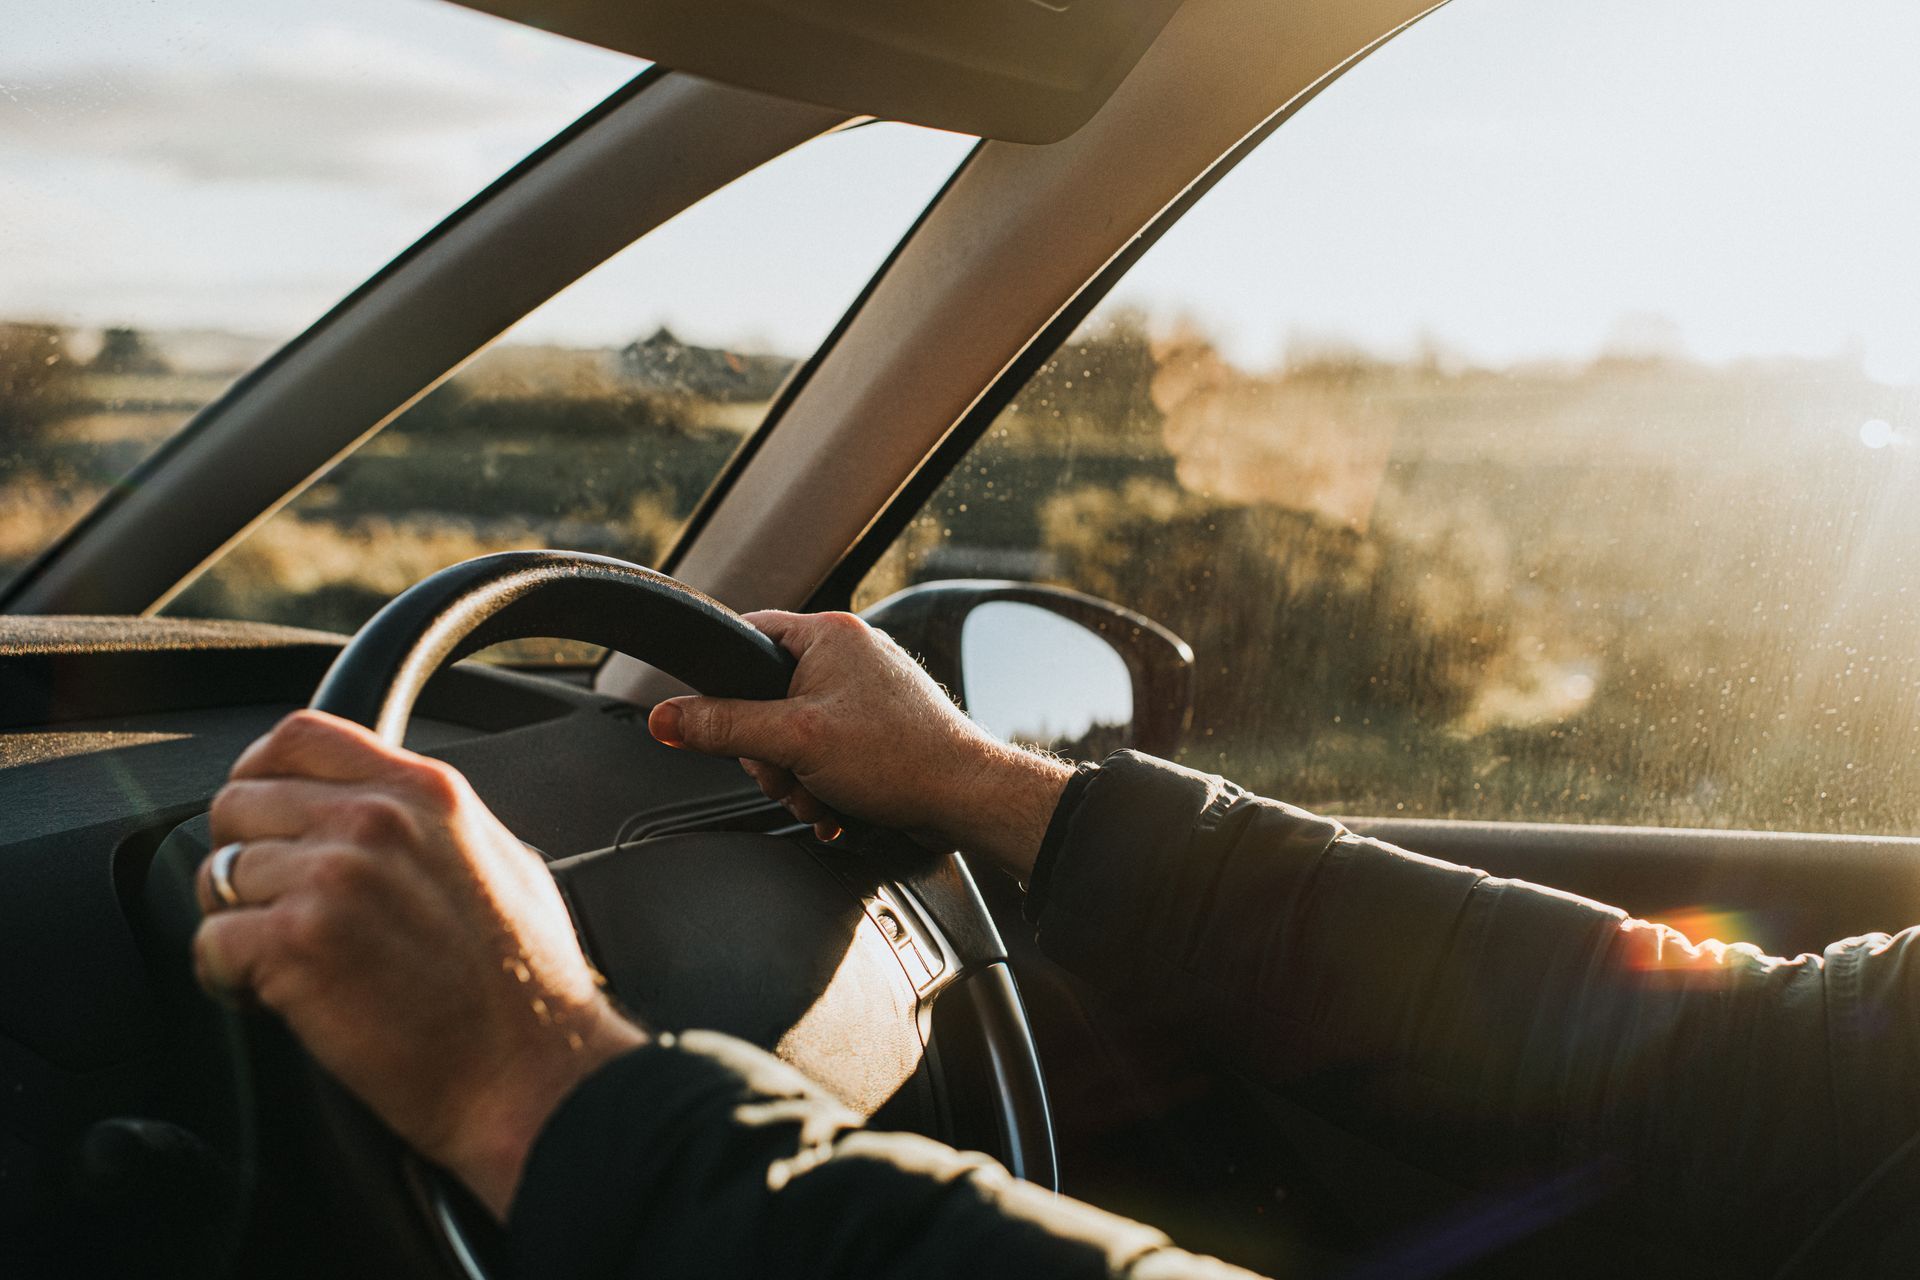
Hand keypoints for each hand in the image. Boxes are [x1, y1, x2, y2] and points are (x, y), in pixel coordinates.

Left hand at [192, 710, 646, 1218]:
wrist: (532, 1072)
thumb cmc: (527, 987)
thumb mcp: (502, 860)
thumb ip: (431, 822)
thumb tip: (379, 812)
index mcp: (426, 791)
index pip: (300, 735)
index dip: (261, 773)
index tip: (263, 816)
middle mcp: (375, 820)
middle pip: (240, 802)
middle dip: (244, 859)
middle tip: (278, 910)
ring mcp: (334, 877)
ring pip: (217, 876)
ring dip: (238, 924)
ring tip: (287, 963)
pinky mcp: (298, 944)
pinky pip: (209, 942)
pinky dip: (227, 978)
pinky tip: (276, 997)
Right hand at [647, 610, 1071, 879]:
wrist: (966, 798)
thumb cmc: (900, 756)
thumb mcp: (793, 741)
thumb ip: (723, 727)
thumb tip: (665, 718)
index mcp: (829, 633)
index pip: (748, 635)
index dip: (725, 681)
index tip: (717, 718)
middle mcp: (849, 653)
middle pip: (765, 699)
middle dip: (770, 754)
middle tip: (789, 775)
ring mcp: (865, 692)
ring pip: (793, 734)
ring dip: (796, 778)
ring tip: (820, 797)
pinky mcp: (877, 729)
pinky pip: (825, 752)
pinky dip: (822, 785)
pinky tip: (836, 807)